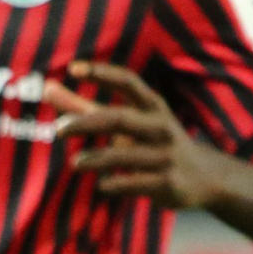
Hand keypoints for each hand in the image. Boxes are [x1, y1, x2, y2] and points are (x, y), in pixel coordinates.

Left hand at [45, 61, 230, 208]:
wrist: (205, 176)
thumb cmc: (153, 142)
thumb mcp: (126, 121)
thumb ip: (85, 107)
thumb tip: (47, 89)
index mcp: (152, 106)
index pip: (127, 82)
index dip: (101, 73)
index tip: (72, 68)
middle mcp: (160, 126)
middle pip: (119, 119)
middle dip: (87, 122)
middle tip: (58, 128)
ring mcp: (164, 155)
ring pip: (124, 155)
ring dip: (97, 158)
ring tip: (75, 163)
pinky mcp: (166, 182)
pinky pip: (134, 183)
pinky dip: (114, 184)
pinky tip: (102, 184)